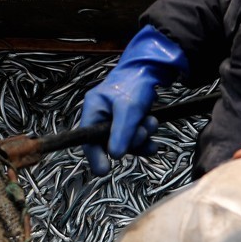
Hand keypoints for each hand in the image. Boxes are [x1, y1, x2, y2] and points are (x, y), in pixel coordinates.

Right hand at [81, 24, 187, 174]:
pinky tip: (152, 132)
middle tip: (142, 132)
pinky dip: (145, 139)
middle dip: (130, 142)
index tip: (104, 171)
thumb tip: (114, 155)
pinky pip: (134, 141)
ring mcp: (115, 122)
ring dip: (141, 138)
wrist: (151, 70)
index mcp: (93, 110)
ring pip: (125, 144)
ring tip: (150, 123)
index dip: (95, 156)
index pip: (88, 140)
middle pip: (110, 144)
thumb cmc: (134, 83)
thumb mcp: (128, 107)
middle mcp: (101, 118)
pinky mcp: (128, 124)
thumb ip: (121, 131)